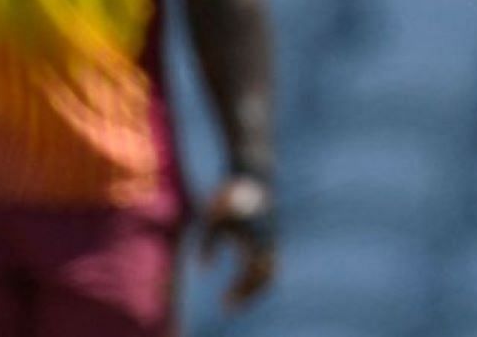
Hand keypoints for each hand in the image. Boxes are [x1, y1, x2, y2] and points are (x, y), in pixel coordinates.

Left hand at [197, 173, 277, 309]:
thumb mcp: (212, 218)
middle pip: (266, 277)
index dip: (239, 291)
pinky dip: (259, 273)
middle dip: (249, 294)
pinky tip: (243, 274)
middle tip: (231, 304)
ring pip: (271, 270)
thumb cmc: (228, 194)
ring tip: (237, 292)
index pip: (251, 275)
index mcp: (255, 238)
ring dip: (255, 285)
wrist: (254, 172)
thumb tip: (204, 269)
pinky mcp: (271, 232)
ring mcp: (272, 235)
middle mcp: (268, 239)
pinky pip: (270, 260)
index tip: (225, 303)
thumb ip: (208, 243)